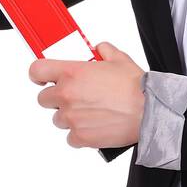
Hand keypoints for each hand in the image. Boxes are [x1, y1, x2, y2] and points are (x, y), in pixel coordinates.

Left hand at [29, 42, 145, 148]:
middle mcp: (67, 95)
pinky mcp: (80, 137)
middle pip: (44, 99)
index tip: (42, 78)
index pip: (37, 71)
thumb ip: (103, 50)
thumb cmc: (136, 87)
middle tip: (75, 97)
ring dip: (69, 116)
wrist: (149, 112)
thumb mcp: (119, 59)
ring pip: (58, 119)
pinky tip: (94, 126)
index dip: (38, 75)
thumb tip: (99, 48)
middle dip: (57, 98)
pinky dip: (80, 134)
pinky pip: (71, 138)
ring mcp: (71, 118)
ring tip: (90, 113)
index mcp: (72, 73)